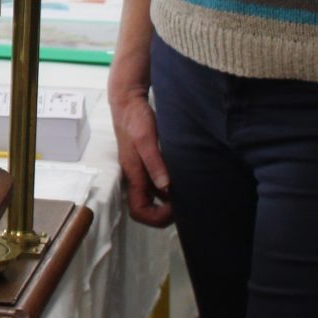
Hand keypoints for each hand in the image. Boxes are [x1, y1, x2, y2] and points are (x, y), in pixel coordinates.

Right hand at [107, 74, 173, 227]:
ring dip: (169, 199)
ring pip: (154, 196)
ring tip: (188, 189)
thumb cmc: (135, 119)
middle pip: (147, 208)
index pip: (139, 211)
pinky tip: (183, 176)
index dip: (157, 217)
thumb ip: (155, 162)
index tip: (175, 206)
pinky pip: (158, 183)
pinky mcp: (147, 162)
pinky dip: (170, 186)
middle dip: (166, 212)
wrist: (128, 101)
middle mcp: (136, 177)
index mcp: (133, 175)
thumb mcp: (146, 139)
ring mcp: (141, 170)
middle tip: (186, 200)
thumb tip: (166, 187)